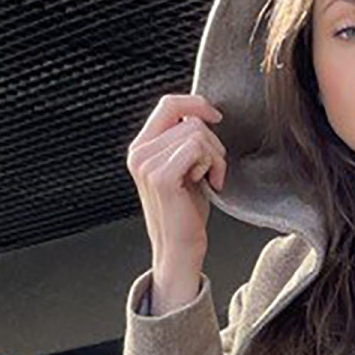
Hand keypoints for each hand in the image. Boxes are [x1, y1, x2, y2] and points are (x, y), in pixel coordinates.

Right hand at [125, 91, 225, 302]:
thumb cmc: (186, 212)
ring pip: (196, 133)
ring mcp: (147, 164)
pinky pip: (197, 148)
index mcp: (141, 147)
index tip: (216, 117)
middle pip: (189, 119)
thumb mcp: (184, 167)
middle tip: (214, 169)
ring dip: (215, 156)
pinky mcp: (161, 177)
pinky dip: (212, 164)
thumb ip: (184, 139)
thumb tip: (202, 111)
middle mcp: (138, 153)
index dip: (196, 103)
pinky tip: (211, 183)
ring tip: (211, 178)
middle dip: (213, 142)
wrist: (180, 250)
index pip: (168, 103)